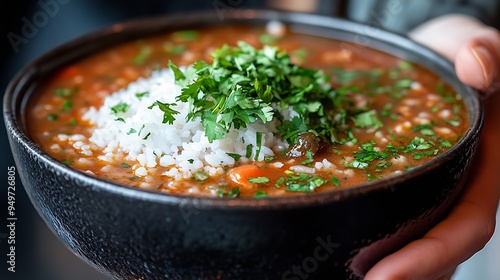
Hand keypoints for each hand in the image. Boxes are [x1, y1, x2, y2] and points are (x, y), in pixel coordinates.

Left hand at [365, 14, 499, 279]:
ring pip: (414, 241)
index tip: (381, 275)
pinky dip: (370, 238)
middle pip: (437, 249)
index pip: (465, 225)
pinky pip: (390, 219)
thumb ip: (484, 52)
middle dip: (401, 274)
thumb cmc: (452, 53)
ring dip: (385, 266)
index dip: (429, 256)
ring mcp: (429, 188)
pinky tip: (339, 245)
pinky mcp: (401, 184)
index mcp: (483, 165)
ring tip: (342, 276)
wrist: (427, 55)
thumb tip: (476, 66)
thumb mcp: (470, 43)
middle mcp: (456, 185)